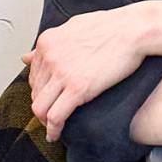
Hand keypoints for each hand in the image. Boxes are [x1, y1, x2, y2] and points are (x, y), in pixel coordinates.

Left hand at [25, 6, 150, 140]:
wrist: (133, 29)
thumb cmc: (112, 26)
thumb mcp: (73, 27)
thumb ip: (50, 44)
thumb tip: (28, 57)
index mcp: (47, 42)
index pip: (33, 74)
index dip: (40, 90)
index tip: (48, 98)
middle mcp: (50, 57)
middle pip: (35, 92)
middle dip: (42, 105)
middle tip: (50, 115)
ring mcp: (62, 73)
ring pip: (40, 107)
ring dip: (44, 120)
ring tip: (52, 127)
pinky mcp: (78, 88)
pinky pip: (56, 116)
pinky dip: (53, 129)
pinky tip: (56, 134)